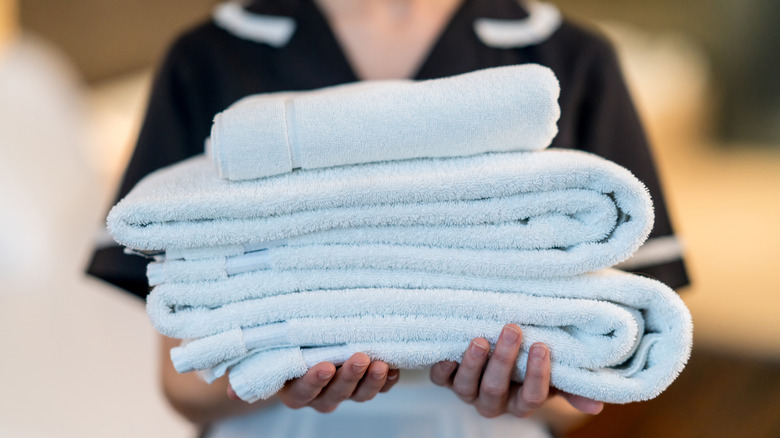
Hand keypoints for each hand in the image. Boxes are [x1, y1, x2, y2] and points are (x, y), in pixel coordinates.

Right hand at [227, 353, 399, 411]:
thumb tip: (230, 392)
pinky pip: (379, 388)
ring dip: (372, 381)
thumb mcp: (262, 357)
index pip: (305, 391)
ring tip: (382, 364)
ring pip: (359, 394)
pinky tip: (395, 367)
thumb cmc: (278, 349)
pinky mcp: (364, 384)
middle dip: (349, 377)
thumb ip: (250, 370)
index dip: (315, 381)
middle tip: (359, 357)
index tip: (324, 367)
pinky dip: (388, 380)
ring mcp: (343, 391)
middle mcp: (319, 396)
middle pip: (336, 395)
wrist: (299, 348)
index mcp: (294, 392)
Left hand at [429, 324, 603, 417]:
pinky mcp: (447, 379)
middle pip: (496, 389)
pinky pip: (441, 378)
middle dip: (504, 360)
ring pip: (467, 387)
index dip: (537, 376)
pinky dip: (443, 366)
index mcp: (521, 402)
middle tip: (512, 329)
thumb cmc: (530, 359)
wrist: (497, 350)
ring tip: (480, 340)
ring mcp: (468, 391)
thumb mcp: (554, 372)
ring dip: (473, 363)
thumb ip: (572, 385)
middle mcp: (494, 401)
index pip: (532, 397)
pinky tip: (449, 349)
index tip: (542, 347)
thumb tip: (596, 405)